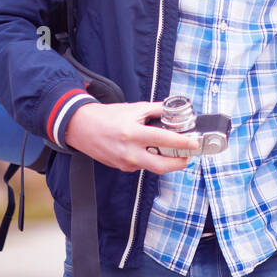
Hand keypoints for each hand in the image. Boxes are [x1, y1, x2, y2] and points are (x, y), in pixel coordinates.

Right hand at [62, 101, 200, 173]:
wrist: (82, 127)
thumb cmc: (108, 116)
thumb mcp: (134, 108)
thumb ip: (156, 110)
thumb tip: (174, 111)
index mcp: (133, 133)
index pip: (163, 140)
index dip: (182, 142)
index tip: (194, 142)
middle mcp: (129, 151)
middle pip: (161, 166)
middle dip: (179, 163)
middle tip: (188, 155)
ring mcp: (125, 162)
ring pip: (153, 167)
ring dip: (166, 161)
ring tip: (173, 152)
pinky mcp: (122, 168)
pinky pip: (142, 166)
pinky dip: (150, 159)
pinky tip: (150, 150)